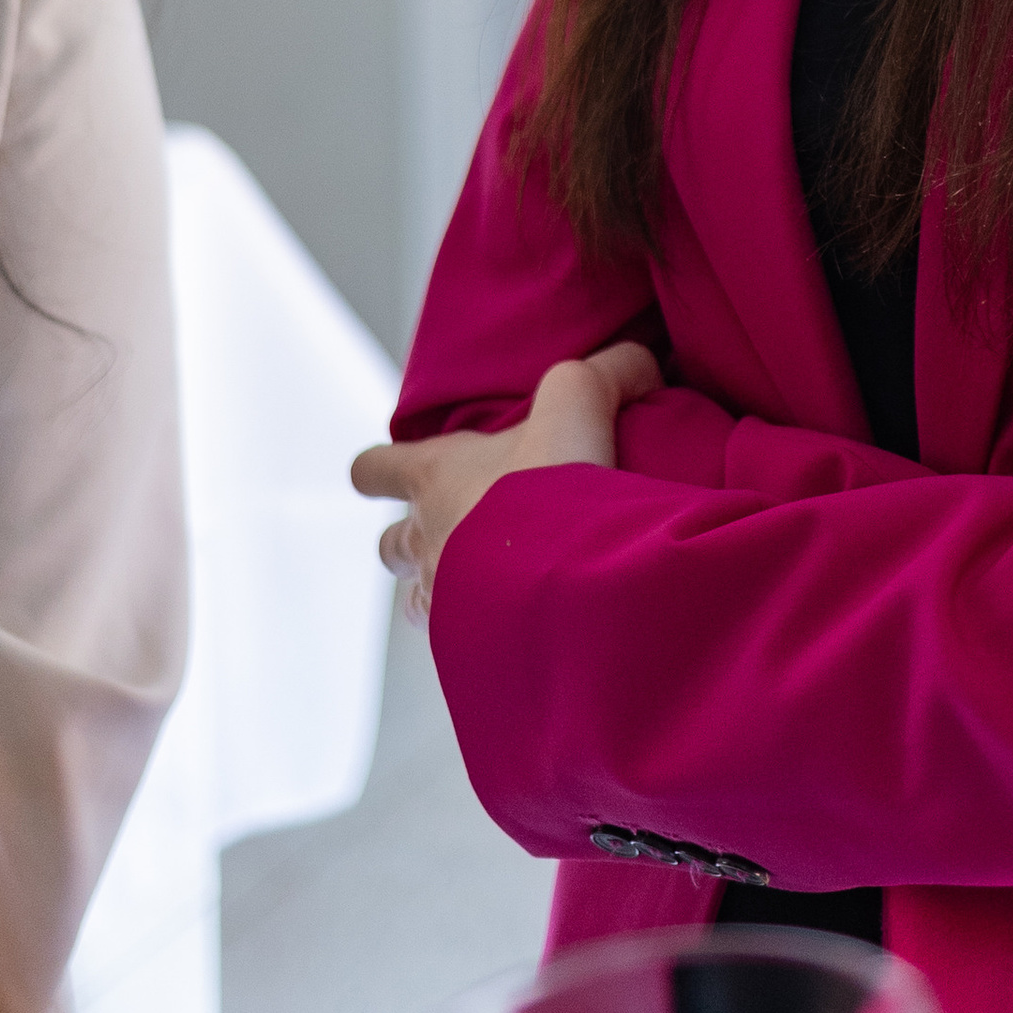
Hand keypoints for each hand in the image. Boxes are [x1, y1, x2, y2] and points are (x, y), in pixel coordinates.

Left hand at [352, 339, 660, 621]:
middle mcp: (425, 540)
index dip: (380, 469)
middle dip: (413, 541)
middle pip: (390, 546)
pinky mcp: (470, 651)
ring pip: (418, 602)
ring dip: (444, 592)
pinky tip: (519, 630)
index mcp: (433, 478)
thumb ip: (607, 373)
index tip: (391, 470)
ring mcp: (441, 602)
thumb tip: (640, 361)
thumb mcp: (579, 404)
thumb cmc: (550, 488)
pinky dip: (481, 638)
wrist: (562, 582)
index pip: (373, 469)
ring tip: (489, 588)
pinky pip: (460, 646)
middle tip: (459, 533)